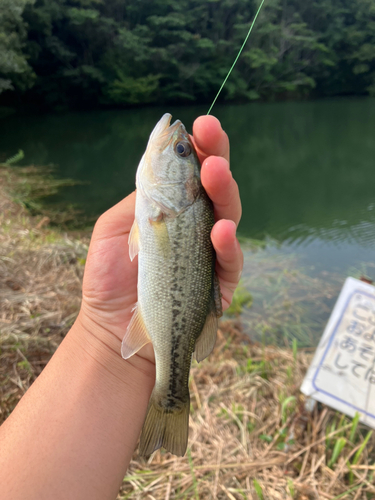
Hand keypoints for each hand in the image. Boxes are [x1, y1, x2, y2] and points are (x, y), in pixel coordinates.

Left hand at [78, 115, 242, 365]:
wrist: (112, 328)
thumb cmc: (111, 278)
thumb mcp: (114, 228)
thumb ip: (139, 197)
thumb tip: (162, 163)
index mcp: (173, 211)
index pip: (190, 174)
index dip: (196, 149)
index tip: (195, 125)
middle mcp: (197, 227)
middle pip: (215, 187)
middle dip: (216, 156)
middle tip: (211, 133)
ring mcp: (211, 253)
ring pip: (228, 216)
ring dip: (224, 191)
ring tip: (215, 171)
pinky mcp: (219, 284)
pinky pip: (230, 261)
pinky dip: (228, 245)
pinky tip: (220, 229)